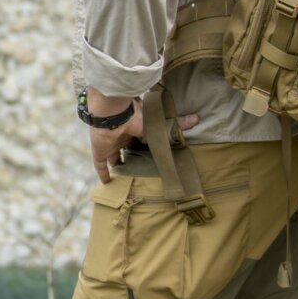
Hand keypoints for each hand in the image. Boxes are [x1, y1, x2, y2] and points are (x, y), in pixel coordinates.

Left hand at [85, 90, 199, 183]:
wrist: (115, 114)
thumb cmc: (137, 116)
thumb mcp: (160, 123)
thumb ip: (177, 122)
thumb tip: (197, 118)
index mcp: (134, 129)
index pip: (140, 140)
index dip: (144, 148)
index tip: (151, 157)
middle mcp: (122, 137)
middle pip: (126, 149)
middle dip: (132, 158)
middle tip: (139, 170)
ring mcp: (109, 145)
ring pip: (113, 158)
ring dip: (118, 166)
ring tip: (125, 179)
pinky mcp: (99, 152)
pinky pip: (100, 165)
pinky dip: (103, 174)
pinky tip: (107, 183)